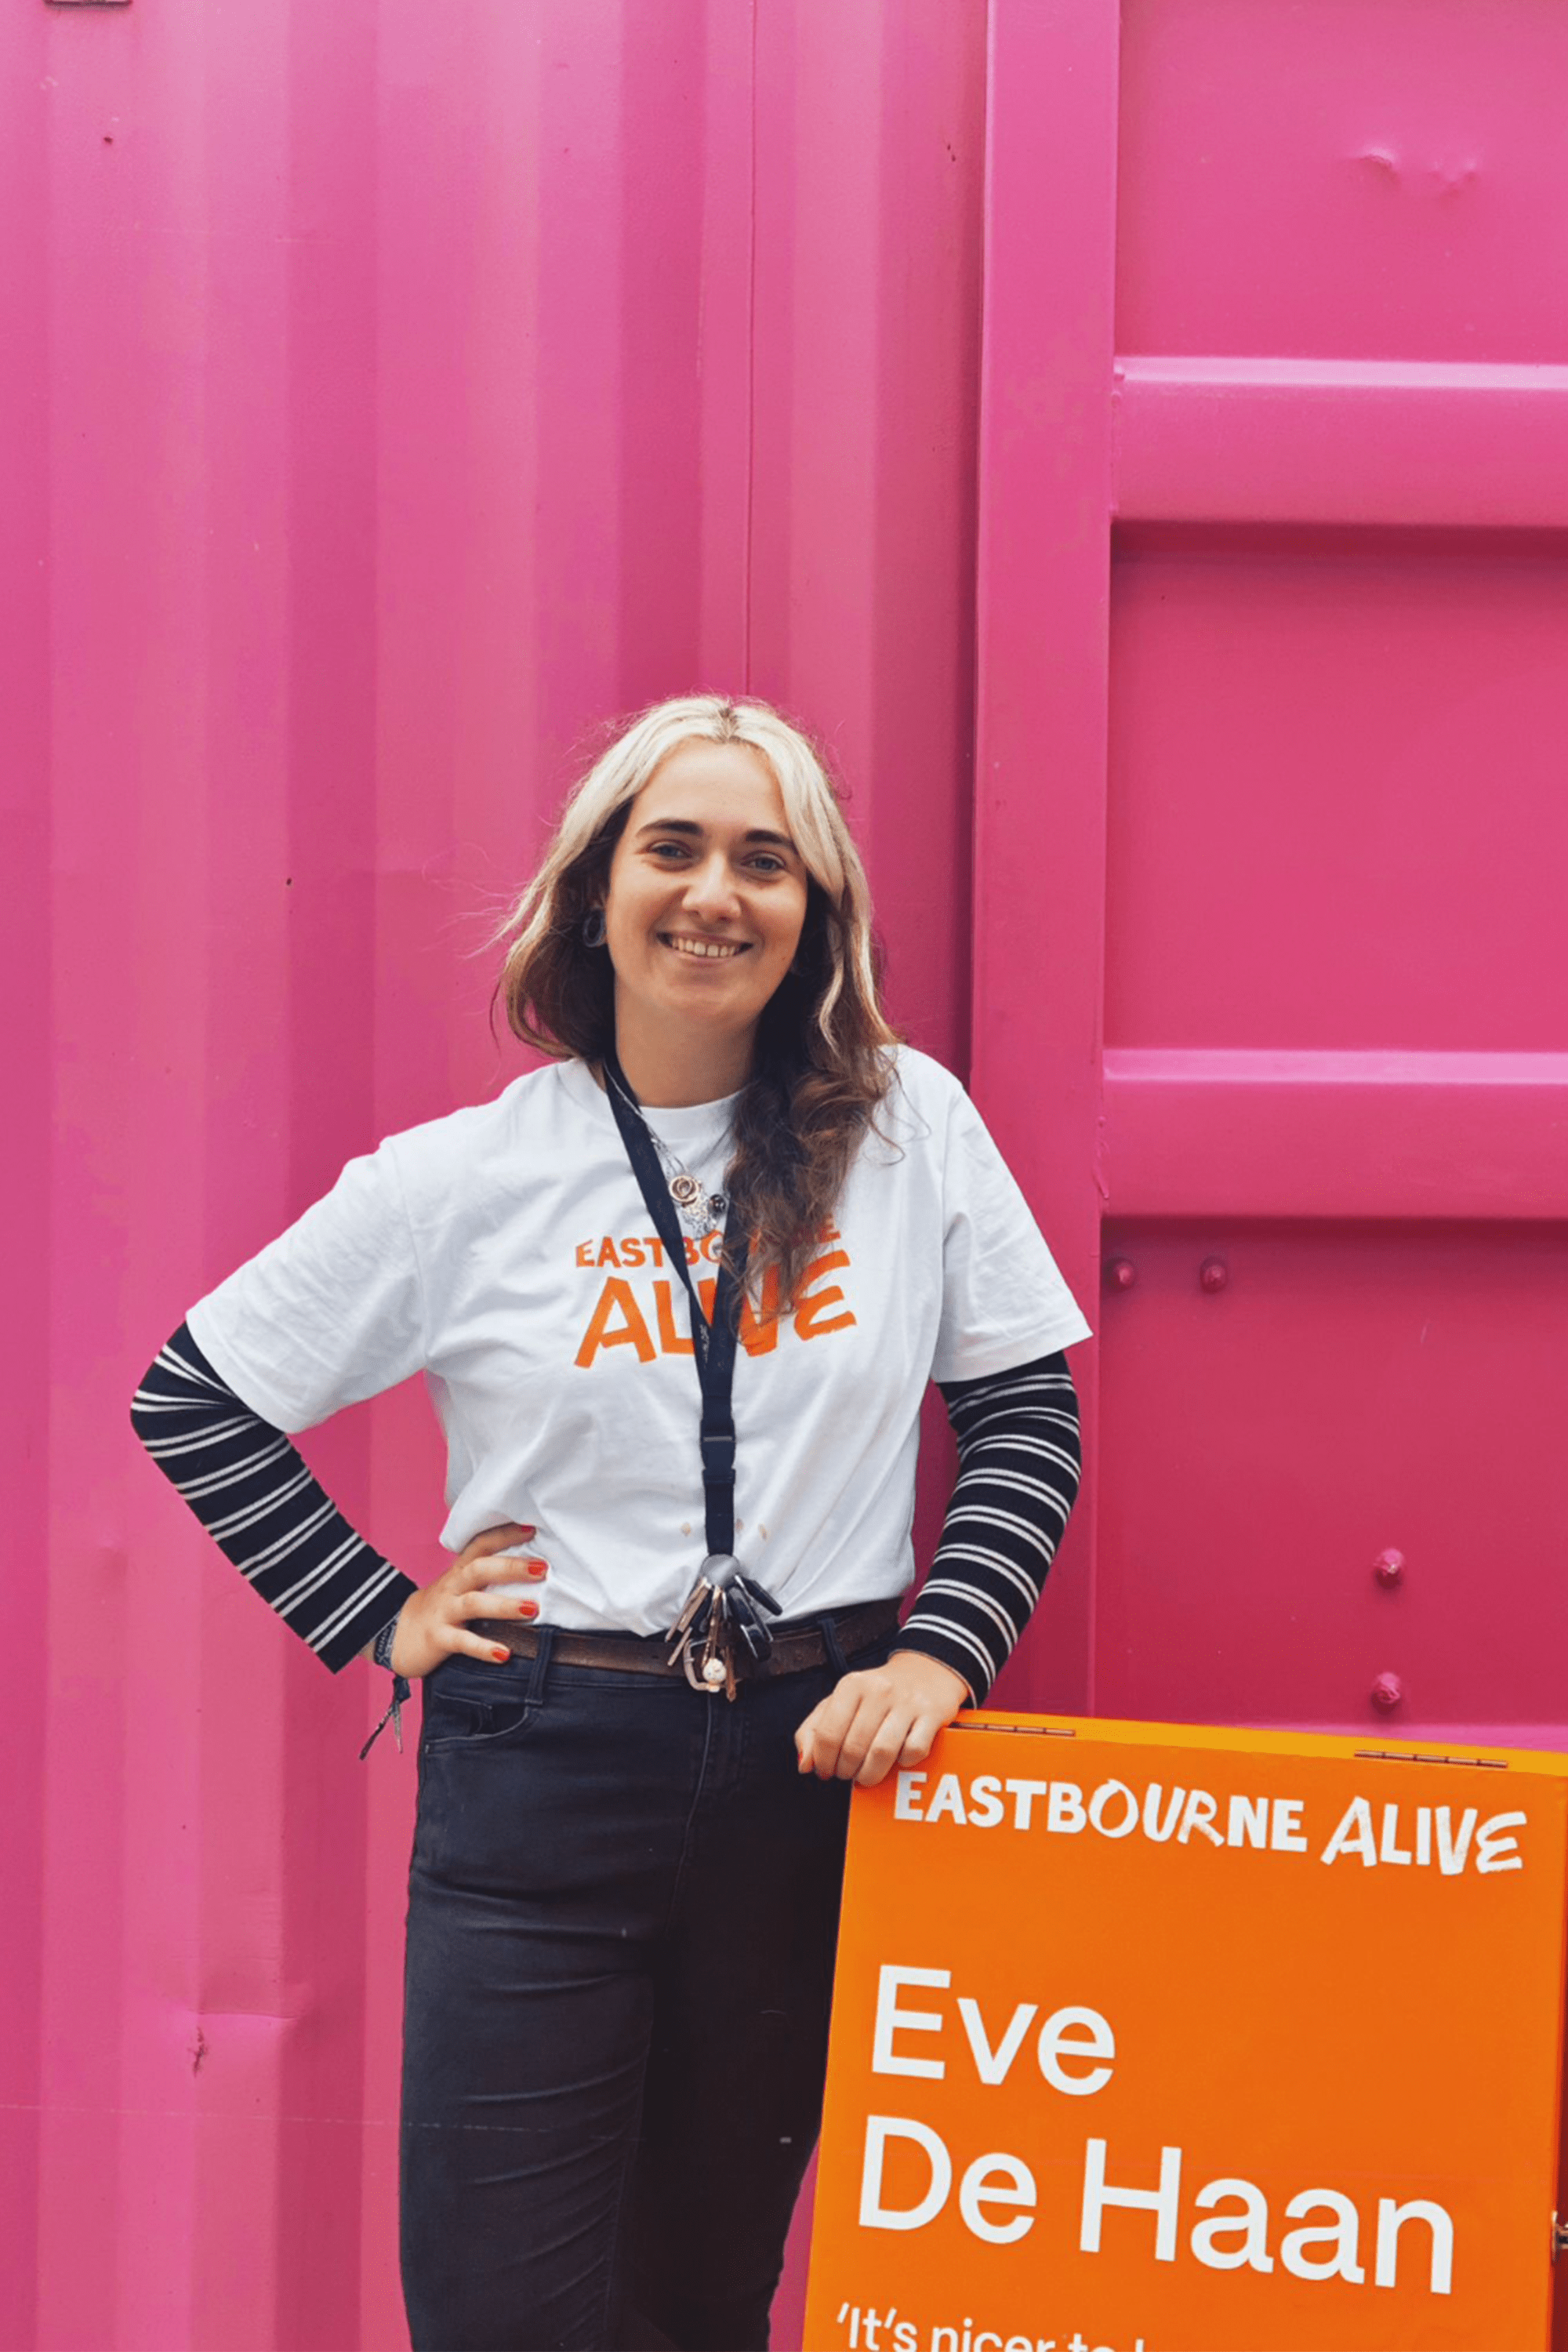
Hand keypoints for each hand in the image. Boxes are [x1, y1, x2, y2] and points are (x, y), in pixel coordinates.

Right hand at [387, 1522, 549, 1678]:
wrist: (396, 1635)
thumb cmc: (440, 1608)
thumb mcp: (458, 1586)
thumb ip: (486, 1576)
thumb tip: (533, 1569)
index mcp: (459, 1571)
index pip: (481, 1545)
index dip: (505, 1535)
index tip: (533, 1528)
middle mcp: (451, 1587)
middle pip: (480, 1569)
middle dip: (511, 1567)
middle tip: (543, 1569)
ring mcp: (443, 1612)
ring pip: (474, 1603)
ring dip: (504, 1605)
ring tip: (533, 1609)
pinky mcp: (438, 1638)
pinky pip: (462, 1642)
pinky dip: (483, 1647)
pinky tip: (504, 1654)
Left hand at [794, 1649, 971, 1787]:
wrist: (926, 1670)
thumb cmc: (877, 1693)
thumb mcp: (840, 1701)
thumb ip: (813, 1729)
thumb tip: (805, 1764)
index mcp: (851, 1685)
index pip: (827, 1733)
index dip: (823, 1761)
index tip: (825, 1770)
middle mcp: (878, 1690)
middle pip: (853, 1748)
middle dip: (846, 1771)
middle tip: (847, 1774)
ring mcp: (907, 1702)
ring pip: (882, 1753)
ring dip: (870, 1774)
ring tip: (866, 1775)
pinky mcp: (931, 1715)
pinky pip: (914, 1750)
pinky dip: (903, 1763)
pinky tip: (897, 1759)